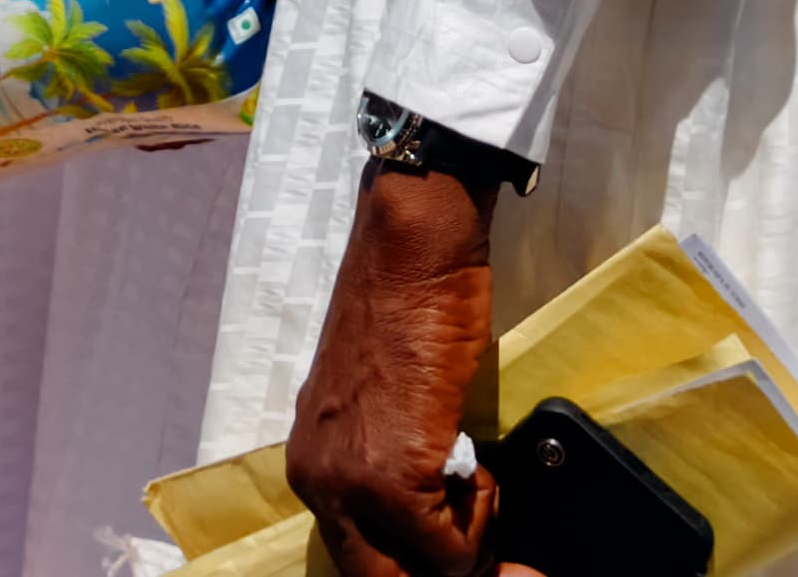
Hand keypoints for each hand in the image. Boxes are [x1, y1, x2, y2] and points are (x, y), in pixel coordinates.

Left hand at [286, 165, 500, 576]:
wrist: (413, 252)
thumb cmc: (407, 307)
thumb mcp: (377, 403)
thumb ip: (383, 459)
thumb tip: (426, 515)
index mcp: (311, 464)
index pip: (359, 559)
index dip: (416, 562)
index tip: (460, 550)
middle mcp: (318, 482)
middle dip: (442, 568)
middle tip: (486, 541)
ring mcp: (350, 484)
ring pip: (421, 573)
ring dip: (467, 542)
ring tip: (478, 481)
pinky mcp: (393, 478)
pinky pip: (452, 549)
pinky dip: (483, 517)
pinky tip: (481, 464)